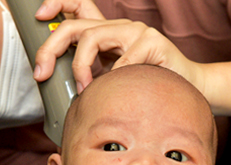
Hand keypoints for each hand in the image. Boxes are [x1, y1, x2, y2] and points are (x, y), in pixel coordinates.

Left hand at [34, 2, 201, 93]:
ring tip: (84, 89)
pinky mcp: (152, 42)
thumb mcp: (115, 78)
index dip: (56, 4)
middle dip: (49, 48)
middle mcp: (120, 27)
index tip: (39, 17)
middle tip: (42, 73)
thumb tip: (61, 83)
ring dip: (80, 67)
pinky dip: (113, 79)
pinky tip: (117, 90)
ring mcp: (136, 32)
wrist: (191, 88)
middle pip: (74, 26)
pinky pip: (121, 62)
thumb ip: (94, 73)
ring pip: (91, 39)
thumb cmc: (150, 86)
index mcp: (109, 33)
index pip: (78, 6)